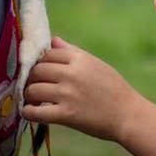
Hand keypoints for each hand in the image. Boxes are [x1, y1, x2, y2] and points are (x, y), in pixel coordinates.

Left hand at [21, 37, 141, 141]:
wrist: (128, 114)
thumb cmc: (114, 88)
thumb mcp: (95, 64)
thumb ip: (72, 52)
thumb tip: (54, 40)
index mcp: (80, 59)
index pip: (48, 53)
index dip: (41, 62)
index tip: (41, 72)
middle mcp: (72, 73)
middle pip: (37, 70)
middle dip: (32, 79)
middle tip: (34, 86)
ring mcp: (68, 94)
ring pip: (33, 90)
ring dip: (28, 95)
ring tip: (33, 100)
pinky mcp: (66, 115)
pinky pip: (36, 112)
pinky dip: (28, 112)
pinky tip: (30, 112)